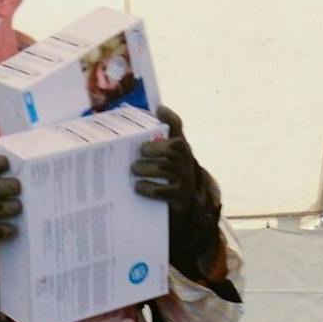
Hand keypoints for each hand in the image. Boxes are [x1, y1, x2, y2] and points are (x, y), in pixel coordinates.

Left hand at [131, 108, 225, 279]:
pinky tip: (138, 187)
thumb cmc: (165, 178)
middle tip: (138, 154)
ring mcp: (186, 182)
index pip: (178, 128)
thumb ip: (159, 136)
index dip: (170, 118)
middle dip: (153, 149)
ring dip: (146, 169)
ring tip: (135, 170)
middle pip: (175, 148)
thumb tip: (158, 108)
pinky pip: (162, 191)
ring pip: (166, 168)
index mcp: (181, 149)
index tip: (158, 110)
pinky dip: (146, 188)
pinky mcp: (180, 200)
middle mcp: (188, 164)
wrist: (180, 213)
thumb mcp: (163, 158)